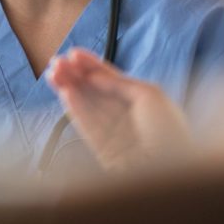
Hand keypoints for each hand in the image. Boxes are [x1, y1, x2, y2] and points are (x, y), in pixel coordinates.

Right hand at [46, 48, 191, 171]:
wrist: (170, 170)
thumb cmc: (169, 131)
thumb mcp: (149, 94)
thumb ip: (119, 83)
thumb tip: (95, 76)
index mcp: (143, 101)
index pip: (112, 79)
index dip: (92, 66)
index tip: (74, 53)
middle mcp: (128, 116)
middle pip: (96, 91)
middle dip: (76, 76)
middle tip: (56, 62)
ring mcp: (115, 133)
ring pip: (87, 106)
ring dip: (69, 89)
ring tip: (54, 74)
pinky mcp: (103, 150)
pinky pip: (86, 125)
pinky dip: (75, 108)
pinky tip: (64, 93)